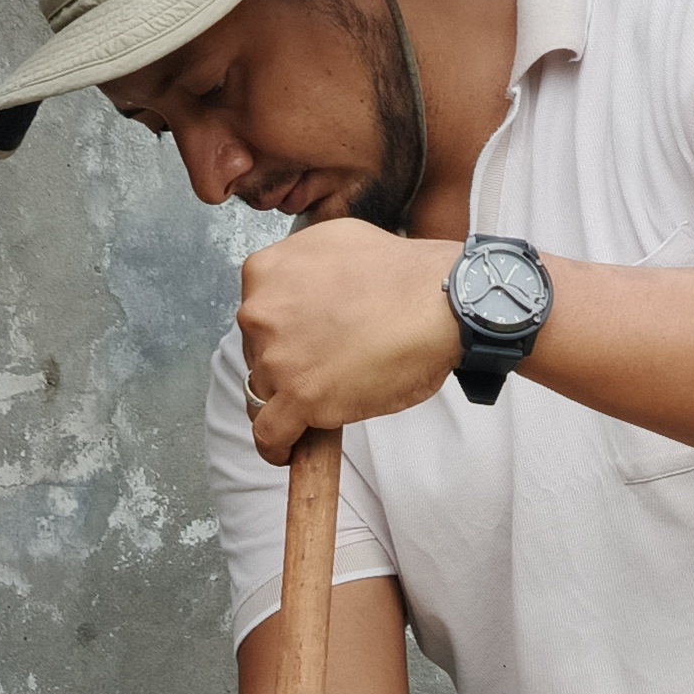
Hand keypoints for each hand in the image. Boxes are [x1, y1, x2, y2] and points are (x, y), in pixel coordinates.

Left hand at [239, 222, 464, 463]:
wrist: (436, 302)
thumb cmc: (402, 275)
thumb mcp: (335, 242)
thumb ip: (305, 266)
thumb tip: (308, 285)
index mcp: (266, 273)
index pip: (257, 316)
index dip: (281, 334)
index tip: (301, 345)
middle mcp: (260, 313)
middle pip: (257, 355)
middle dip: (285, 365)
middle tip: (323, 369)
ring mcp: (276, 357)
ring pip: (263, 393)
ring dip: (286, 402)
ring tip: (315, 409)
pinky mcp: (298, 397)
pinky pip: (270, 434)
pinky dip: (277, 447)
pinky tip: (289, 450)